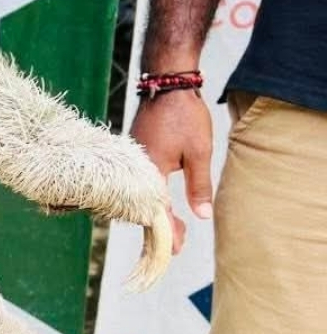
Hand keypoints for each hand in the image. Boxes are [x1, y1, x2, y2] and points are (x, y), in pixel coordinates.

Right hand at [130, 91, 213, 254]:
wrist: (168, 84)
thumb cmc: (184, 116)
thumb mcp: (198, 153)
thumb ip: (198, 186)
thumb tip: (202, 216)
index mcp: (150, 170)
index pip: (156, 211)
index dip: (165, 232)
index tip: (174, 250)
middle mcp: (135, 168)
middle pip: (142, 207)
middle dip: (158, 227)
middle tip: (176, 243)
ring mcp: (132, 159)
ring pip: (138, 195)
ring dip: (153, 212)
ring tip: (172, 226)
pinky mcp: (133, 152)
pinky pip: (136, 182)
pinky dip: (147, 196)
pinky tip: (158, 201)